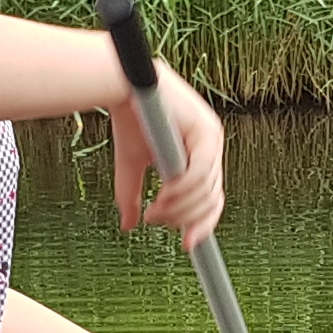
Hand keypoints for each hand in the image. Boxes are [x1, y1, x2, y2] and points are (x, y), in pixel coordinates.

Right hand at [106, 67, 226, 245]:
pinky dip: (181, 189)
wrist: (120, 86)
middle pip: (211, 200)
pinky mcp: (206, 130)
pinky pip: (199, 172)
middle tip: (153, 219)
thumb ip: (132, 196)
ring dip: (178, 207)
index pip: (211, 200)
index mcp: (201, 157)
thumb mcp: (131, 167)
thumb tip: (127, 226)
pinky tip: (162, 195)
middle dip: (183, 218)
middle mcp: (211, 148)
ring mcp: (212, 138)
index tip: (188, 247)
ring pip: (205, 190)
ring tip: (153, 209)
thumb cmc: (129, 120)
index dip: (202, 226)